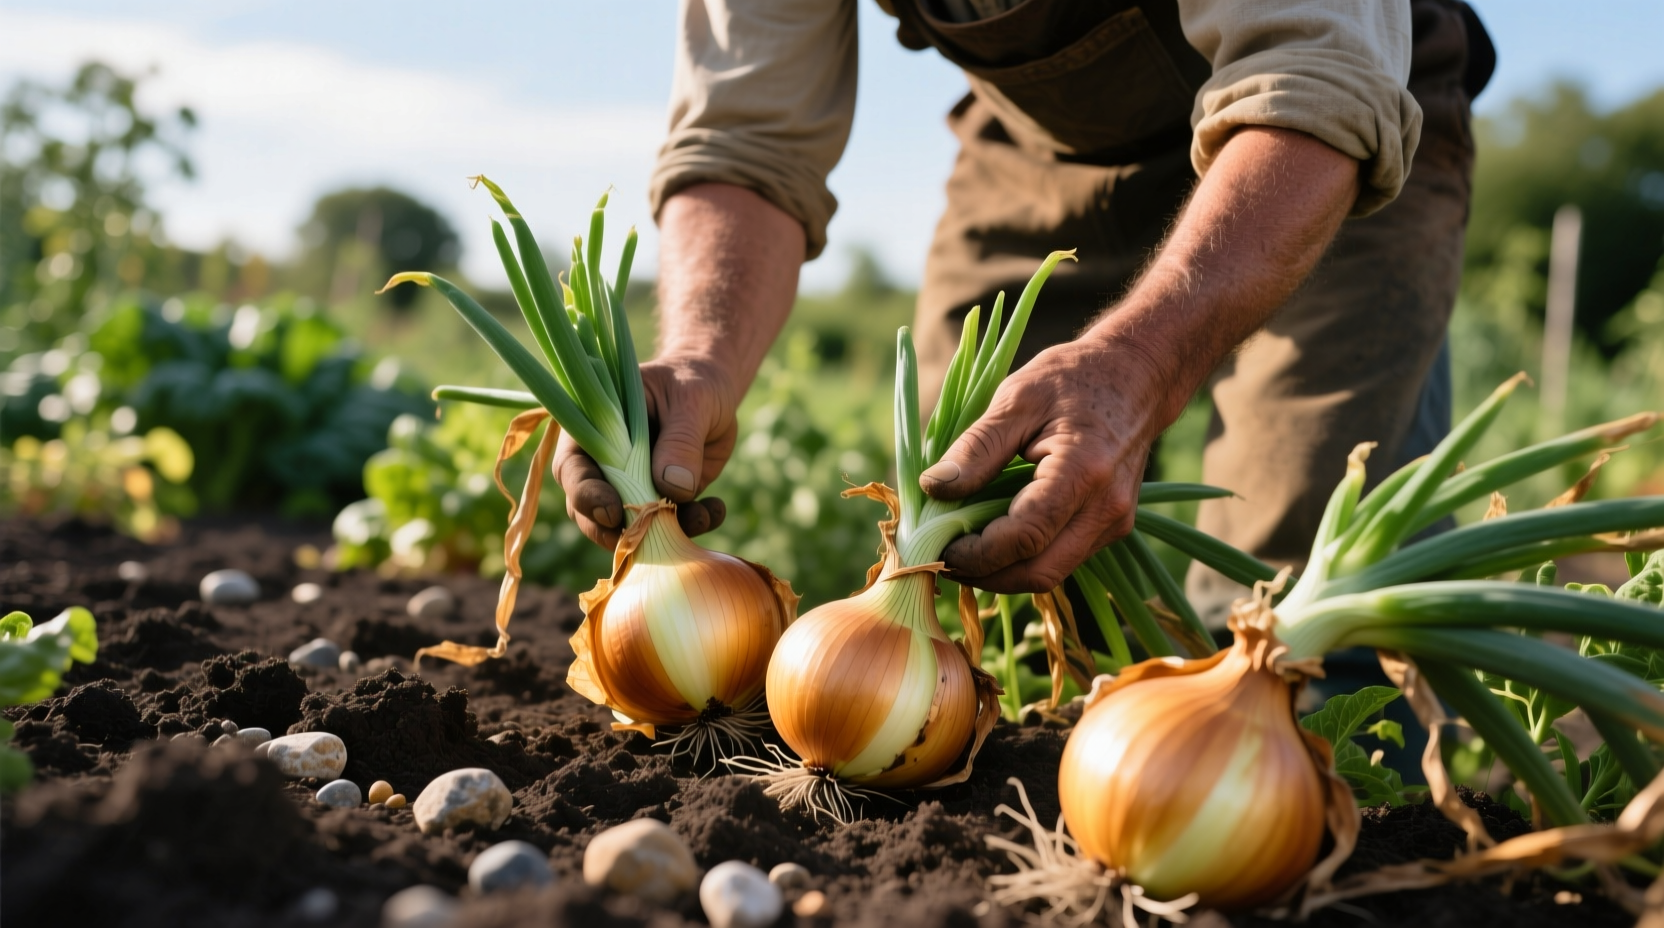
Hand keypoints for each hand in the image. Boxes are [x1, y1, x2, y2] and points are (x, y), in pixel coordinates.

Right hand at [556, 355, 738, 548]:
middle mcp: (604, 464)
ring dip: (661, 533)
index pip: (572, 467)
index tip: (612, 511)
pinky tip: (716, 509)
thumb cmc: (692, 382)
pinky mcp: (662, 500)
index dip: (585, 494)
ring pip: (629, 527)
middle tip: (648, 536)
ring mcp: (632, 487)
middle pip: (589, 510)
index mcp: (593, 429)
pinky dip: (693, 525)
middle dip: (616, 530)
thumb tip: (673, 488)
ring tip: (700, 517)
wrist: (716, 391)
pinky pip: (670, 526)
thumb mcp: (691, 400)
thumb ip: (680, 440)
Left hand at [920, 336, 1164, 592]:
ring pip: (1050, 575)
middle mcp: (1106, 508)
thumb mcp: (1017, 398)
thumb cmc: (1073, 379)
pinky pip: (1061, 559)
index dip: (974, 553)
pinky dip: (1022, 559)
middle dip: (984, 575)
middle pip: (1038, 573)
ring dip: (1001, 573)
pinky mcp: (1112, 528)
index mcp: (1083, 471)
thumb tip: (933, 489)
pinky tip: (991, 540)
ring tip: (959, 550)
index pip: (1023, 537)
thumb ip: (977, 447)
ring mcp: (1115, 523)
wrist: (1138, 376)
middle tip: (939, 557)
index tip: (934, 544)